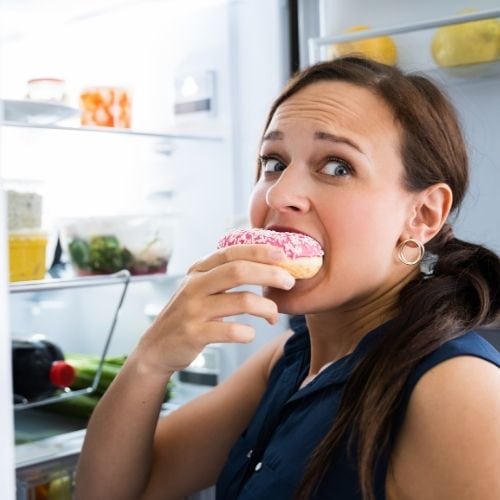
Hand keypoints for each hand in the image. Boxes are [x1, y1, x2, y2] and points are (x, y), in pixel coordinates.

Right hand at [134, 244, 295, 374]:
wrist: (157, 348)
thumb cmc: (189, 315)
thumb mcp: (199, 288)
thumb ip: (224, 275)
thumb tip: (267, 265)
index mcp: (198, 270)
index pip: (231, 252)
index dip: (259, 251)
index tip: (283, 254)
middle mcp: (194, 286)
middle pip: (238, 271)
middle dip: (270, 274)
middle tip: (289, 282)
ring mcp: (193, 310)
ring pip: (240, 301)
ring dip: (265, 307)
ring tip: (273, 315)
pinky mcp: (194, 334)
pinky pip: (230, 330)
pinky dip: (247, 333)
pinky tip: (249, 333)